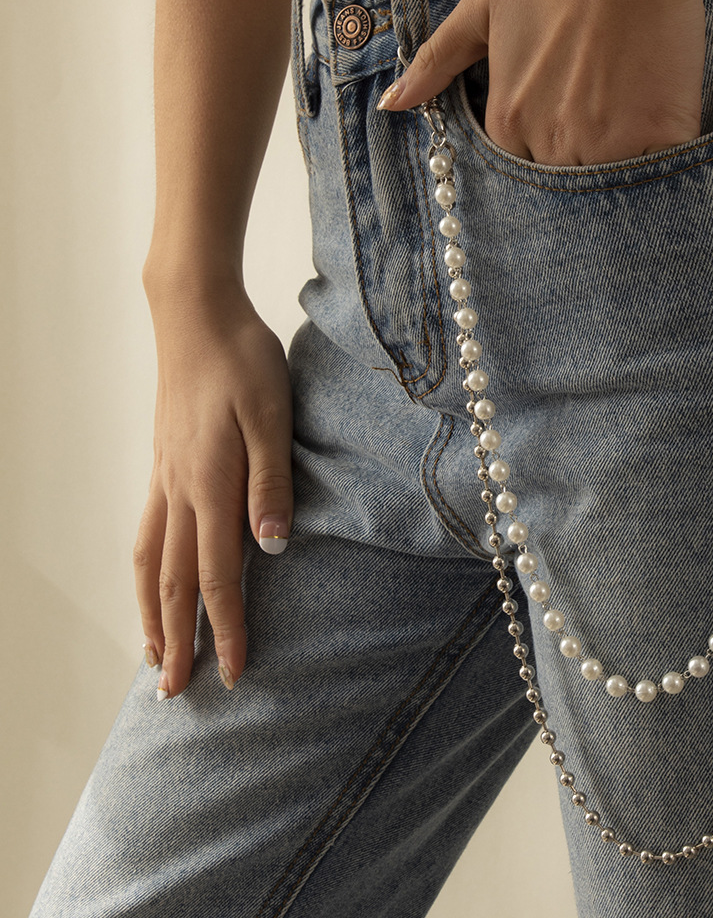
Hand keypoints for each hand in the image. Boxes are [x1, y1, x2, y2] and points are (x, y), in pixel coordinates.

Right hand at [134, 277, 293, 697]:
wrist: (196, 314)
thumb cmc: (243, 359)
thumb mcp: (272, 414)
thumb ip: (271, 481)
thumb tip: (270, 547)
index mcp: (209, 483)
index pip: (218, 575)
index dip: (226, 628)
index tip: (232, 674)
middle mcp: (179, 489)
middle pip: (172, 581)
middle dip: (177, 640)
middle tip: (176, 693)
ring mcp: (164, 477)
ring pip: (149, 561)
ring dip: (151, 614)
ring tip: (153, 655)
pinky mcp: (163, 463)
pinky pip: (147, 532)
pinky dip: (145, 572)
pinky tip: (151, 580)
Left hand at [376, 0, 708, 165]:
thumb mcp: (481, 7)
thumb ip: (436, 62)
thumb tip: (391, 105)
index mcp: (509, 122)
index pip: (521, 164)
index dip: (545, 137)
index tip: (566, 102)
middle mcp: (553, 142)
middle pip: (567, 176)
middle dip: (583, 149)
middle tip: (603, 97)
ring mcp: (609, 143)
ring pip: (612, 180)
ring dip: (623, 153)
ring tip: (632, 101)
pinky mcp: (660, 134)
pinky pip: (661, 169)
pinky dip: (664, 154)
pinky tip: (663, 112)